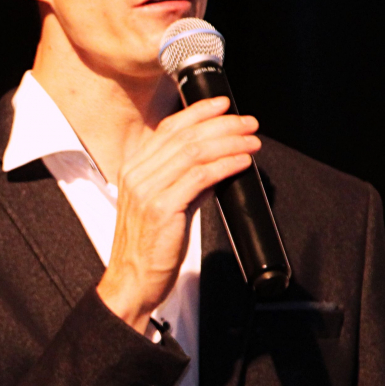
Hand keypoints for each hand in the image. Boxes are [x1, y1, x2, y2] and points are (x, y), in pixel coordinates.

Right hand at [96, 96, 259, 332]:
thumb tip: (215, 166)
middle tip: (248, 123)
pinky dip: (225, 165)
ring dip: (229, 142)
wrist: (132, 280)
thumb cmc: (147, 248)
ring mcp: (147, 190)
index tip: (223, 105)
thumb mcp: (163, 206)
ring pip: (194, 152)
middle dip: (222, 124)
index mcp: (134, 169)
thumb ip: (184, 183)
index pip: (168, 128)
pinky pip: (200, 177)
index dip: (198, 112)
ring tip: (251, 142)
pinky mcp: (162, 208)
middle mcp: (137, 174)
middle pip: (185, 136)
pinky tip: (241, 162)